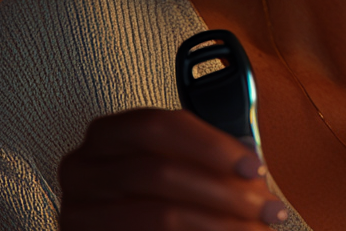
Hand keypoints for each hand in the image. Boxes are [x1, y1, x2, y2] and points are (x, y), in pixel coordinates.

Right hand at [59, 108, 288, 229]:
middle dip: (224, 192)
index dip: (212, 145)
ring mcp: (78, 213)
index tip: (254, 167)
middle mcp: (81, 169)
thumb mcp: (173, 163)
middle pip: (161, 172)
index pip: (160, 126)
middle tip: (267, 209)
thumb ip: (203, 158)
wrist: (128, 229)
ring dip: (218, 224)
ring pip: (160, 215)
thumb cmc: (152, 196)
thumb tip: (254, 174)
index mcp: (105, 134)